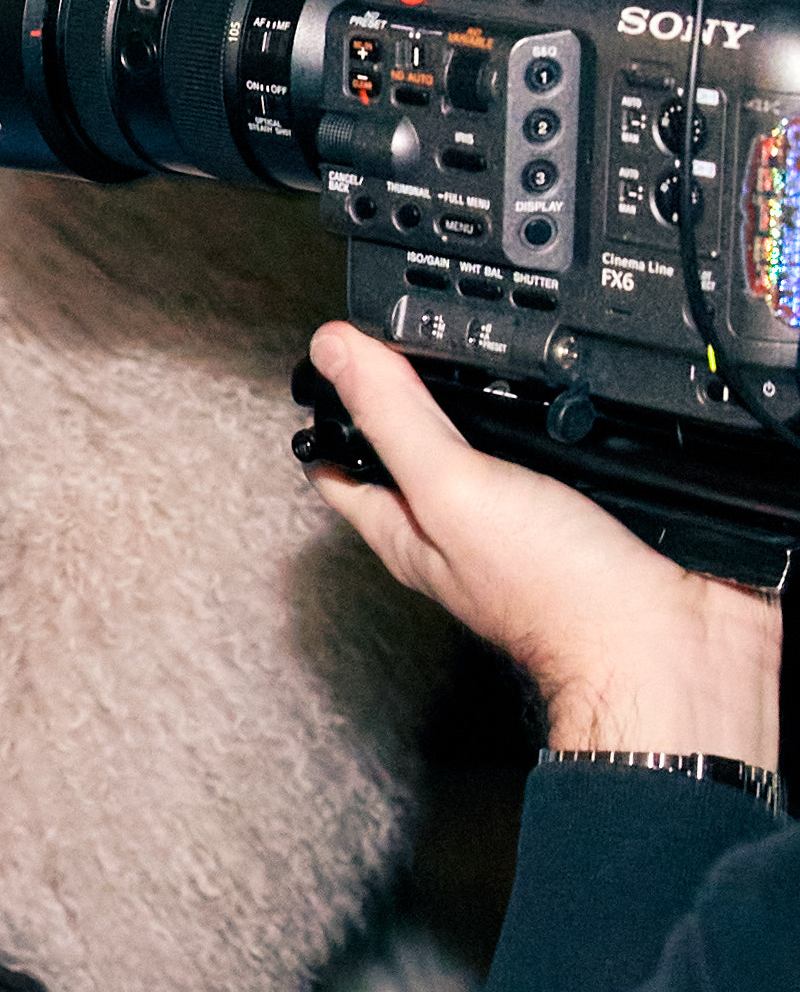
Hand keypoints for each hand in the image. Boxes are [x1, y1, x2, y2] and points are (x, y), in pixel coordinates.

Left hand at [303, 324, 780, 759]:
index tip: (325, 367)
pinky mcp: (590, 523)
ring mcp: (527, 529)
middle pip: (418, 458)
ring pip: (493, 457)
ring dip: (494, 413)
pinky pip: (565, 466)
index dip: (328, 414)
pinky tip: (575, 414)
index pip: (343, 468)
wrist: (667, 642)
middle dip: (409, 405)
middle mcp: (462, 530)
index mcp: (409, 529)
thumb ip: (396, 419)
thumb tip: (335, 350)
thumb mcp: (453, 488)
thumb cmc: (557, 596)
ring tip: (482, 369)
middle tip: (399, 355)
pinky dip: (567, 433)